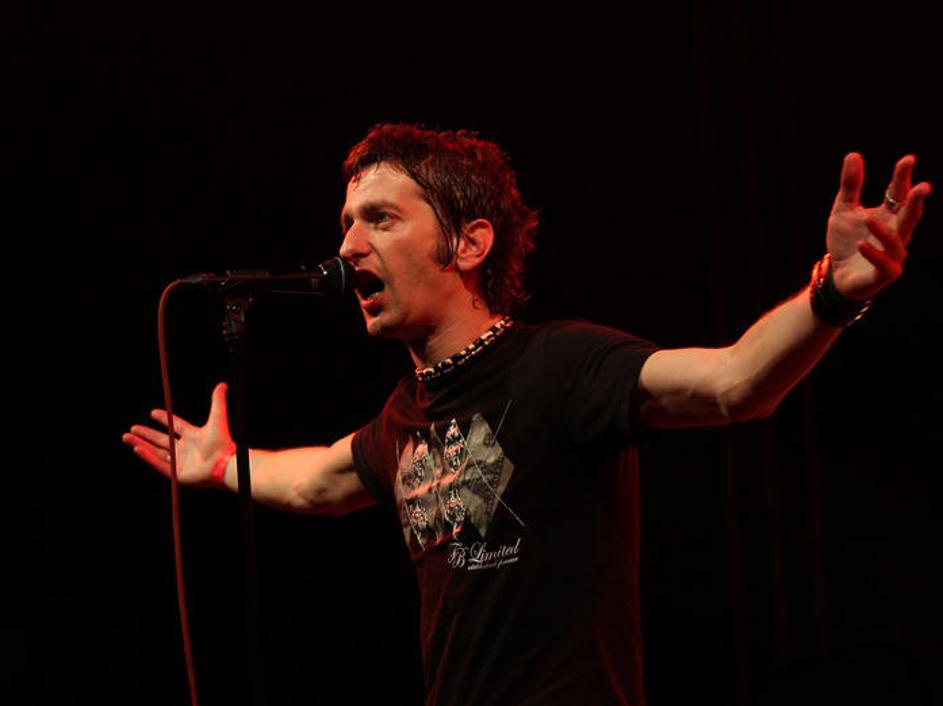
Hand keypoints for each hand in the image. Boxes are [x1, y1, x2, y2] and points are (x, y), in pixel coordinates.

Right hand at [122, 382, 235, 485]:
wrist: (224, 463)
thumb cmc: (222, 442)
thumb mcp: (217, 418)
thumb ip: (218, 401)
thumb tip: (222, 384)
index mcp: (194, 436)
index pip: (175, 426)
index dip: (164, 419)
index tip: (152, 412)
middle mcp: (186, 449)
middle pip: (161, 440)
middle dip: (145, 434)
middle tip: (132, 428)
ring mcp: (181, 462)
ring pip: (156, 452)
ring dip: (141, 445)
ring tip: (126, 437)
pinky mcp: (178, 474)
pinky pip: (159, 464)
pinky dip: (147, 457)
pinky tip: (137, 449)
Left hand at [827, 153, 930, 300]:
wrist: (838, 276)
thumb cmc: (847, 242)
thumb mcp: (843, 210)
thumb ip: (851, 185)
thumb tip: (853, 154)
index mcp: (889, 216)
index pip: (899, 194)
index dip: (903, 178)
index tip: (908, 160)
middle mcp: (896, 234)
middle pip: (910, 216)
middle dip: (916, 203)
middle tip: (923, 187)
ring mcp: (892, 255)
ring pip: (896, 242)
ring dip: (884, 231)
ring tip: (868, 218)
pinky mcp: (883, 275)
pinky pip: (884, 265)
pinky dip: (874, 255)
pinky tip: (862, 244)